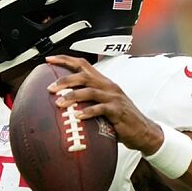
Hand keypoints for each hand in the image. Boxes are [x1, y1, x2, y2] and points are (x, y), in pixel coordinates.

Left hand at [46, 55, 164, 154]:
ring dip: (73, 96)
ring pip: (90, 91)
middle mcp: (108, 86)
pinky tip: (78, 116)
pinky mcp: (117, 111)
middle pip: (83, 76)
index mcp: (103, 82)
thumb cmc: (120, 119)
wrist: (142, 130)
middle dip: (65, 80)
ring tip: (59, 103)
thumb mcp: (103, 105)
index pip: (83, 64)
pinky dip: (88, 112)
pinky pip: (101, 109)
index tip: (49, 60)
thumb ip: (87, 100)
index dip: (65, 60)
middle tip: (50, 87)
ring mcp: (113, 98)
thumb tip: (64, 101)